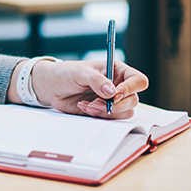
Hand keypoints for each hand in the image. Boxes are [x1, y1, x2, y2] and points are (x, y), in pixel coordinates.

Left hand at [13, 59, 148, 119]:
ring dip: (105, 112)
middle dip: (114, 105)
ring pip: (124, 112)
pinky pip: (110, 119)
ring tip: (87, 104)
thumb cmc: (66, 73)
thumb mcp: (80, 73)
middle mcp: (119, 86)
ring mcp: (112, 100)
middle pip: (133, 100)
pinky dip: (97, 115)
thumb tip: (112, 92)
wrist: (52, 87)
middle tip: (95, 102)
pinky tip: (83, 107)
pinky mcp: (104, 112)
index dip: (131, 88)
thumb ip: (96, 81)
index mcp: (117, 71)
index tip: (115, 95)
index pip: (138, 80)